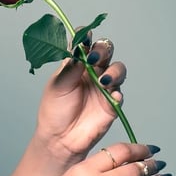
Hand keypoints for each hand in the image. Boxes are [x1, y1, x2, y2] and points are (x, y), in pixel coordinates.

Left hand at [35, 37, 126, 160]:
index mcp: (76, 64)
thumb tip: (78, 48)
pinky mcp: (112, 103)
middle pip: (105, 50)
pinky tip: (112, 96)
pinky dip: (118, 93)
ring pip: (118, 69)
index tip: (83, 37)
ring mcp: (104, 86)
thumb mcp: (57, 86)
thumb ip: (69, 68)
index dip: (85, 37)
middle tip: (93, 59)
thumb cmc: (55, 111)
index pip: (84, 43)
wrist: (60, 139)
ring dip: (114, 71)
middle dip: (102, 50)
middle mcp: (93, 71)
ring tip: (103, 81)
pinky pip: (120, 93)